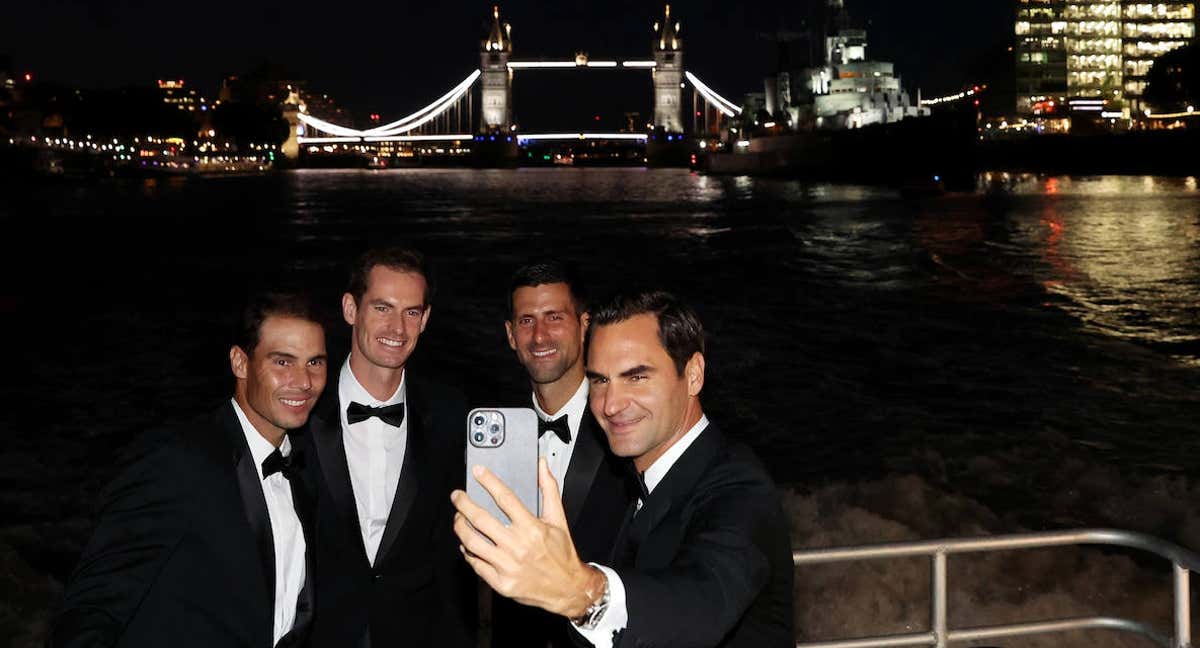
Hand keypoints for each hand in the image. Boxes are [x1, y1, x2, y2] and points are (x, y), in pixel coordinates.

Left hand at [451, 458, 604, 617]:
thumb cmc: (562, 553)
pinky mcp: (501, 583)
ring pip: (473, 542)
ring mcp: (507, 566)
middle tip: (457, 496)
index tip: (478, 472)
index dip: (489, 482)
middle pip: (481, 520)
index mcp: (532, 528)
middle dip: (464, 504)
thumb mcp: (558, 519)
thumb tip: (542, 466)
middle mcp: (518, 546)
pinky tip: (466, 543)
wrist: (567, 588)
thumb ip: (549, 489)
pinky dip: (467, 552)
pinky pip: (476, 564)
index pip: (505, 499)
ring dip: (460, 527)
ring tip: (458, 518)